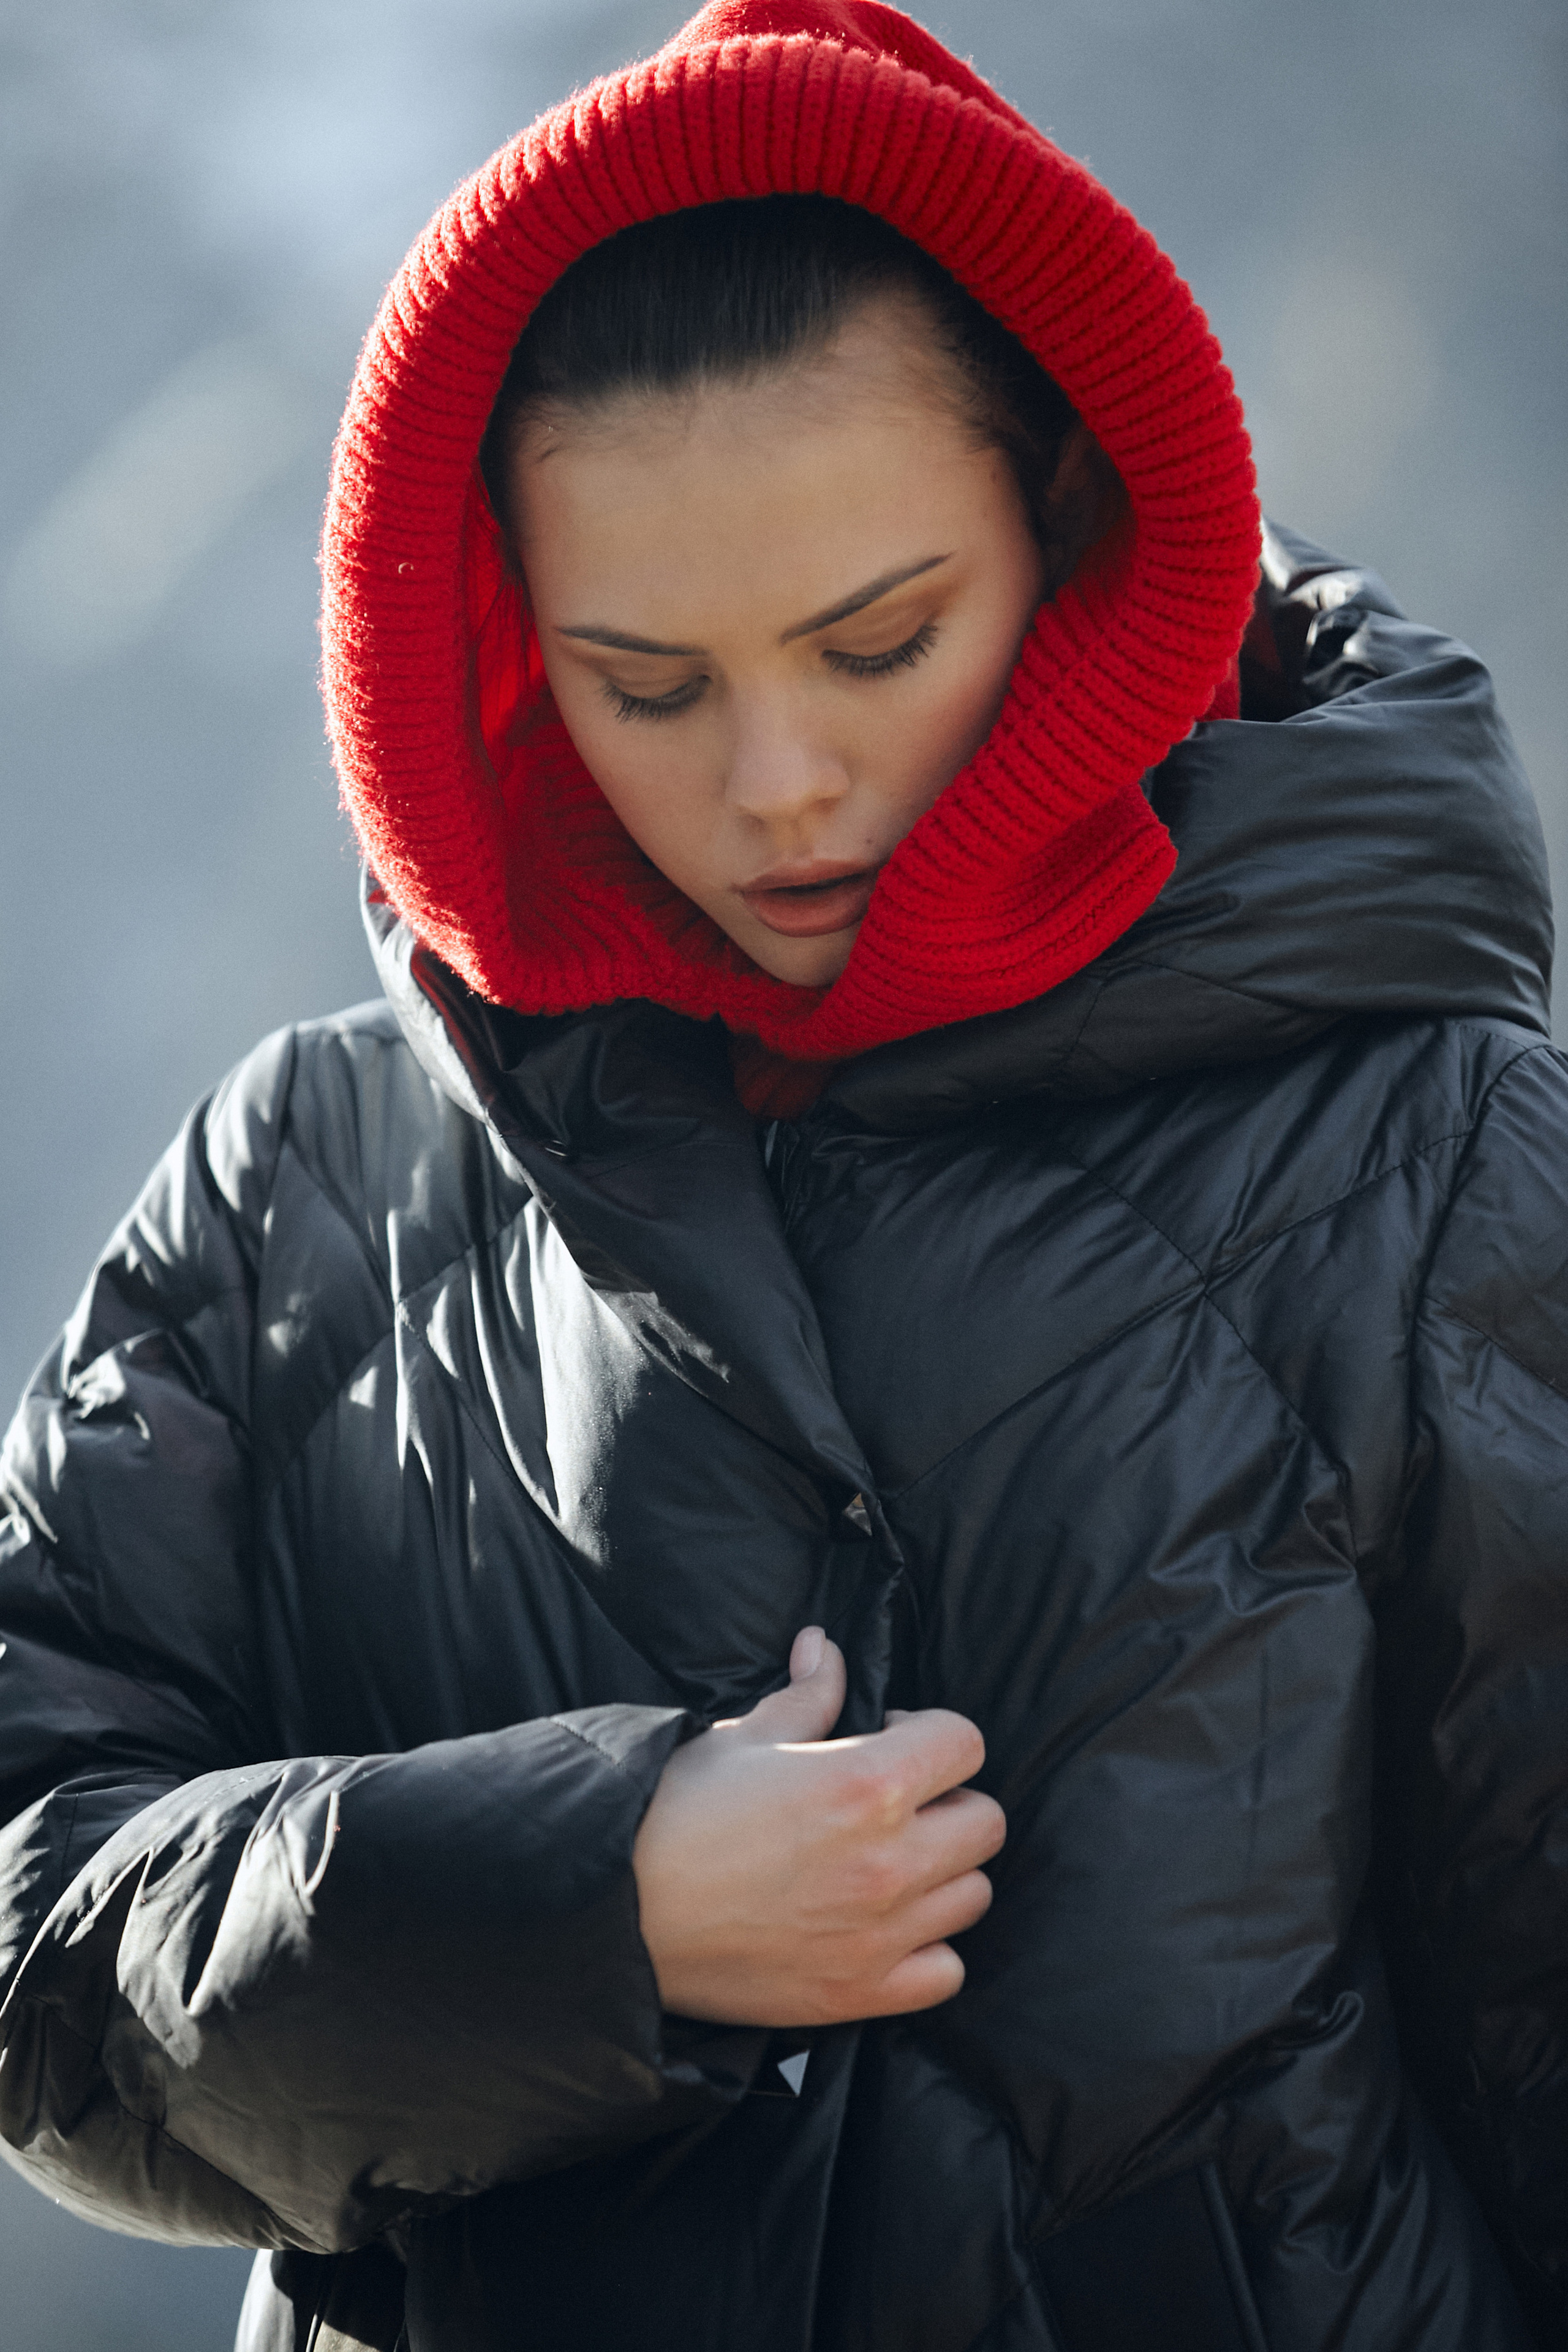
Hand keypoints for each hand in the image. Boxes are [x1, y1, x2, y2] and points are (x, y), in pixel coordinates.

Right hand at [632, 1626, 1004, 2027]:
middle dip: (946, 1801)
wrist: (619, 1912)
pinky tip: (884, 1925)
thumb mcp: (743, 1737)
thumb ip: (806, 1694)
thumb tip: (824, 1647)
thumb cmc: (675, 1814)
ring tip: (889, 1862)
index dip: (931, 1734)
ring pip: (972, 1894)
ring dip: (942, 1872)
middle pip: (985, 1821)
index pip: (965, 1743)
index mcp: (867, 1783)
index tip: (890, 1741)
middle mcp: (890, 1860)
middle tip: (895, 1804)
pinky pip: (944, 1970)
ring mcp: (881, 1934)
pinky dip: (927, 1948)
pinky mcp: (860, 1993)